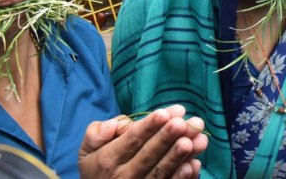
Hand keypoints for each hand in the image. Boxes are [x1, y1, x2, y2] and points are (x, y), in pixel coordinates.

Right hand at [78, 105, 207, 178]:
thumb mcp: (87, 149)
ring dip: (180, 155)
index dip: (149, 126)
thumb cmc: (98, 165)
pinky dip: (182, 178)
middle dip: (168, 137)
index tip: (166, 113)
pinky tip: (194, 164)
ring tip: (197, 140)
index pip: (131, 140)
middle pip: (149, 155)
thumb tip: (113, 126)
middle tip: (184, 123)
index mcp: (109, 159)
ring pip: (161, 171)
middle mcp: (124, 176)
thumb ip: (96, 133)